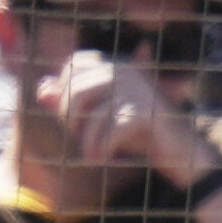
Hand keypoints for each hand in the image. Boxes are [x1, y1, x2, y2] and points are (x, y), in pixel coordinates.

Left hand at [34, 51, 209, 186]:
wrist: (179, 149)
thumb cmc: (137, 131)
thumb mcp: (100, 113)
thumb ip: (71, 99)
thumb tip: (42, 91)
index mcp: (113, 63)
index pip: (71, 67)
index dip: (63, 92)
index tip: (73, 118)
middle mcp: (124, 69)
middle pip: (76, 91)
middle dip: (70, 120)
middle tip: (79, 140)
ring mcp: (137, 89)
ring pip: (93, 114)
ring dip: (87, 140)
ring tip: (89, 156)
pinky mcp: (146, 112)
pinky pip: (112, 129)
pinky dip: (102, 147)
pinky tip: (99, 159)